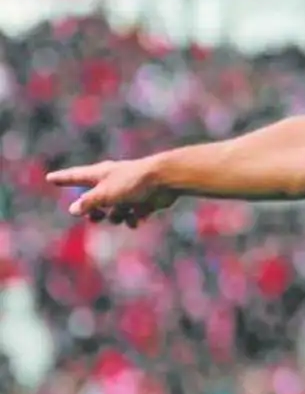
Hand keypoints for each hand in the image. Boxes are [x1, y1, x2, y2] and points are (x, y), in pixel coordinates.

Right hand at [46, 159, 177, 227]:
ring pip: (115, 211)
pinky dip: (134, 219)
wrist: (165, 180)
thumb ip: (88, 202)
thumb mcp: (105, 194)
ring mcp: (129, 192)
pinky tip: (138, 220)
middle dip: (94, 212)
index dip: (63, 178)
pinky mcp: (144, 200)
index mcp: (100, 174)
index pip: (76, 176)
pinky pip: (133, 215)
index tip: (50, 178)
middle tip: (95, 217)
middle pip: (95, 200)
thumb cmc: (132, 183)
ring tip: (122, 215)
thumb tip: (73, 210)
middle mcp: (113, 182)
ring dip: (116, 217)